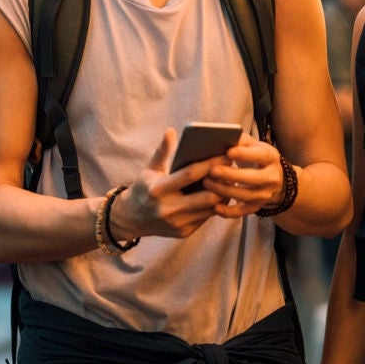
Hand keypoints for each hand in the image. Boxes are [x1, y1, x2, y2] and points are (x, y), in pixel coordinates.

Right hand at [109, 128, 229, 240]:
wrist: (131, 219)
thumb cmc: (143, 189)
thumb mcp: (149, 169)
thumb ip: (162, 152)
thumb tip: (171, 131)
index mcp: (158, 190)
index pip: (189, 175)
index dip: (209, 164)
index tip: (225, 153)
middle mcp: (168, 209)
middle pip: (207, 196)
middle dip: (222, 182)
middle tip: (233, 167)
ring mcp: (178, 223)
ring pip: (211, 208)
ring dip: (223, 193)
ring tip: (231, 178)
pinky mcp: (185, 232)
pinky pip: (207, 217)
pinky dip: (216, 204)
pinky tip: (222, 192)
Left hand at [200, 135, 283, 217]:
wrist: (274, 178)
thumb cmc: (255, 156)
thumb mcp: (253, 145)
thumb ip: (239, 140)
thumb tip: (221, 135)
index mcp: (270, 157)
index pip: (259, 155)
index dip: (244, 154)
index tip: (228, 152)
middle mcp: (272, 177)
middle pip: (253, 178)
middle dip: (231, 175)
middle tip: (212, 170)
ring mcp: (265, 194)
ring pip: (246, 195)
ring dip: (226, 191)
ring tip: (207, 183)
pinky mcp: (257, 207)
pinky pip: (243, 212)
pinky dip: (229, 212)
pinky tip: (215, 208)